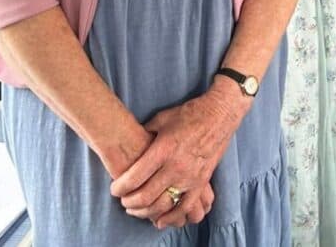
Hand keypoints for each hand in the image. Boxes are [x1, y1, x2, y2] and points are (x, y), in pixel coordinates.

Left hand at [110, 85, 242, 223]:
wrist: (220, 114)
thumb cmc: (190, 113)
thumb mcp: (162, 119)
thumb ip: (145, 133)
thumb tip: (132, 144)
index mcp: (163, 149)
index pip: (134, 177)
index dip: (119, 187)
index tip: (115, 189)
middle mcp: (176, 166)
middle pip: (145, 196)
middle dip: (129, 202)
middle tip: (123, 200)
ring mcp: (190, 176)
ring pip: (163, 205)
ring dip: (145, 212)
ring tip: (137, 209)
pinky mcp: (202, 182)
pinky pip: (186, 207)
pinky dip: (172, 218)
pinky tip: (160, 221)